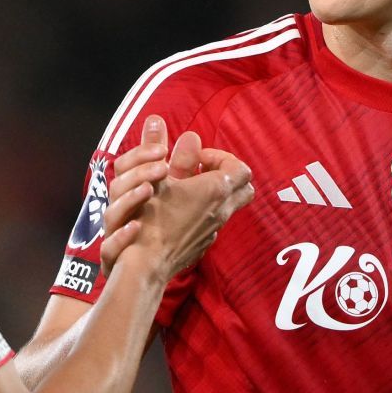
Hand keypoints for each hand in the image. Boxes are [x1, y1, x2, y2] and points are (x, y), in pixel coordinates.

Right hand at [104, 117, 252, 279]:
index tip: (196, 157)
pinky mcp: (206, 242)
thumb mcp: (157, 180)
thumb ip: (173, 152)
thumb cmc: (149, 220)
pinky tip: (183, 210)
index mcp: (215, 189)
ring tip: (191, 187)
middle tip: (200, 169)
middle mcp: (222, 209)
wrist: (146, 265)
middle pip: (245, 186)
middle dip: (227, 173)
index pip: (240, 167)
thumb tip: (176, 127)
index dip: (220, 156)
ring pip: (232, 204)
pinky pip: (216, 220)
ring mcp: (216, 228)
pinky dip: (206, 210)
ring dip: (216, 191)